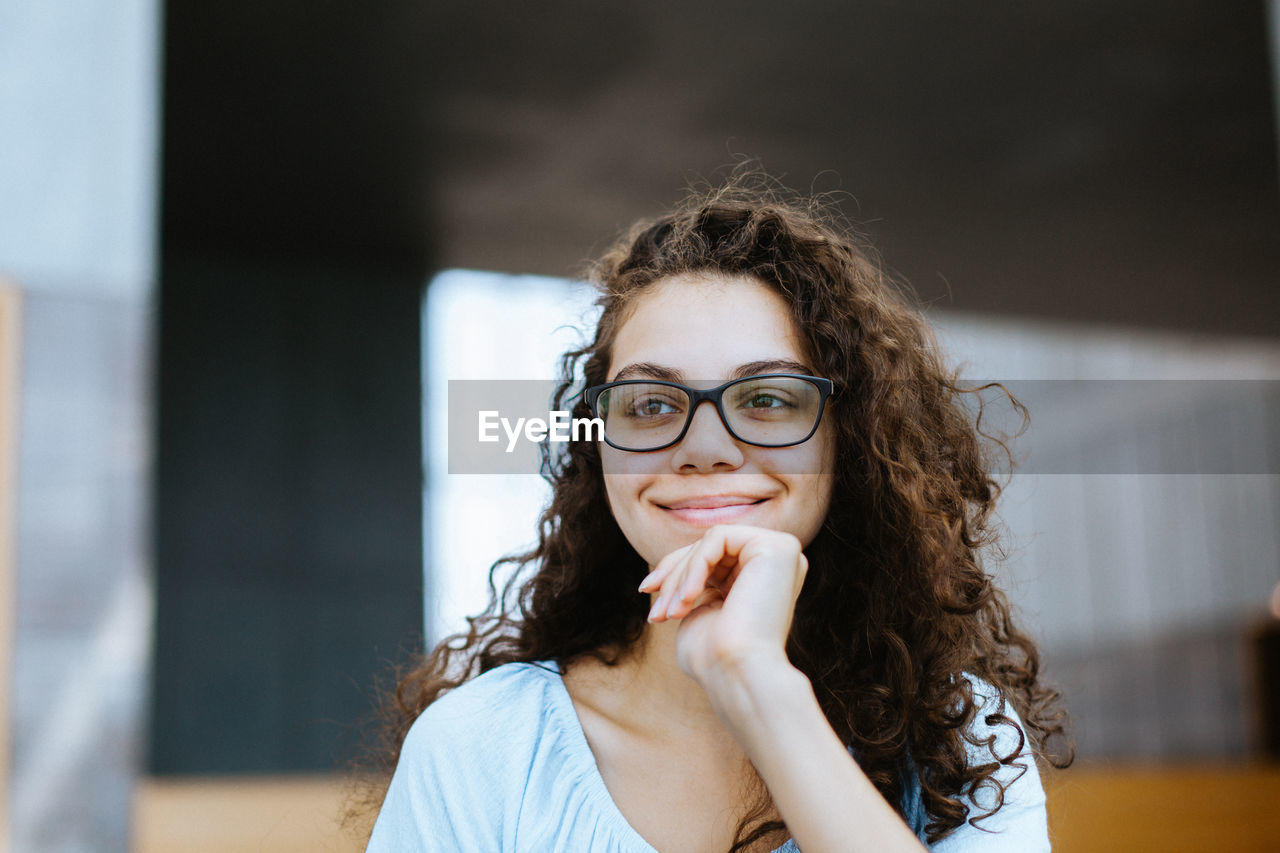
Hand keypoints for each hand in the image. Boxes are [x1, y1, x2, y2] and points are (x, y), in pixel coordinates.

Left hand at [638, 524, 807, 683]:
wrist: (737, 675)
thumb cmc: (714, 657)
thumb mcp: (700, 609)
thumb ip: (699, 582)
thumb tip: (681, 564)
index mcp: (763, 578)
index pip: (712, 557)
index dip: (675, 569)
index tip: (646, 589)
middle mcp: (777, 563)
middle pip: (711, 547)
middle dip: (674, 573)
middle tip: (655, 609)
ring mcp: (782, 553)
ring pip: (711, 541)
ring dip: (681, 574)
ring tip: (671, 612)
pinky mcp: (779, 547)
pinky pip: (719, 537)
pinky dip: (694, 565)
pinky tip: (688, 598)